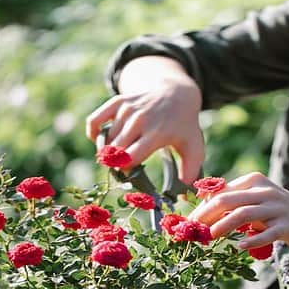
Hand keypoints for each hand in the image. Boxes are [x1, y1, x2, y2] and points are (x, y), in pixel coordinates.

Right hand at [85, 56, 203, 183]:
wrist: (177, 93)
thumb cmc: (184, 126)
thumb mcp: (194, 147)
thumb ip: (191, 172)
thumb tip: (183, 194)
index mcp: (157, 134)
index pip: (130, 158)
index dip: (126, 170)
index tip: (131, 174)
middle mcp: (141, 120)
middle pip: (115, 151)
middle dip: (115, 163)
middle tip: (124, 166)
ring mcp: (128, 109)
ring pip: (106, 139)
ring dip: (108, 150)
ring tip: (120, 153)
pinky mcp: (118, 101)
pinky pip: (94, 121)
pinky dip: (94, 134)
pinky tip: (101, 140)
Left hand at [189, 172, 288, 249]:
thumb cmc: (282, 213)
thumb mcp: (260, 201)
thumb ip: (237, 202)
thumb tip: (204, 210)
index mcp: (255, 181)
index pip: (222, 191)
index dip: (203, 206)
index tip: (189, 221)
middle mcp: (265, 192)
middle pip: (228, 200)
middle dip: (206, 215)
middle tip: (193, 230)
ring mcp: (276, 208)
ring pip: (243, 214)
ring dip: (223, 226)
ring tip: (209, 237)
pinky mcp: (286, 225)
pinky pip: (265, 233)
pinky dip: (251, 240)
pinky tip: (239, 247)